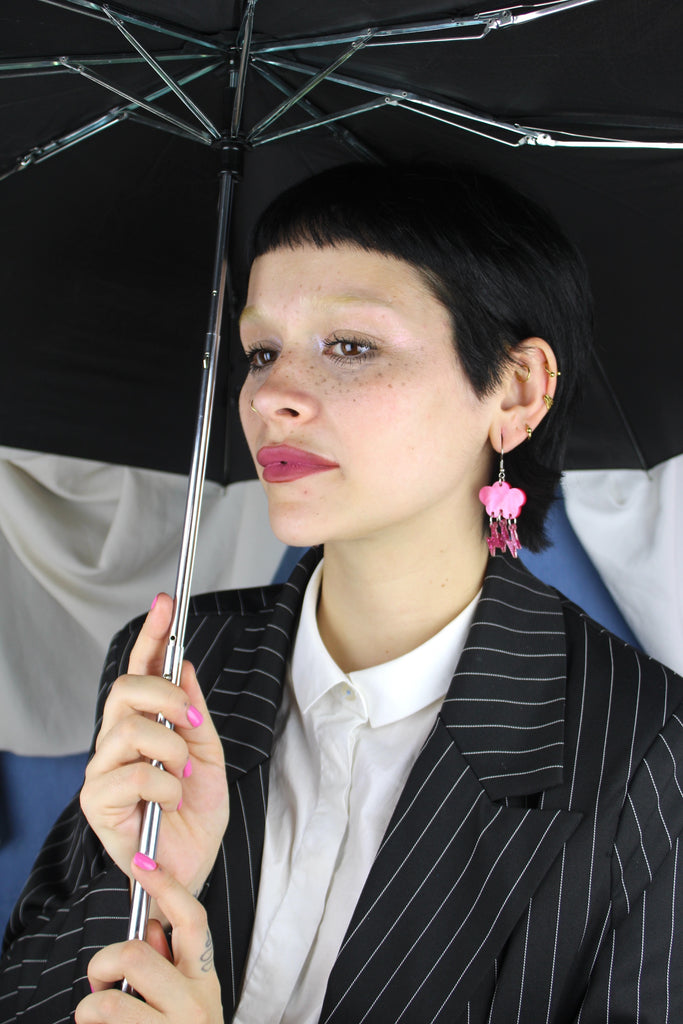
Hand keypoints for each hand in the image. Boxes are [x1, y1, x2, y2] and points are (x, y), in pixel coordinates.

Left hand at [75, 854, 223, 1022]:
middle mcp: (195, 1004)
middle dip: (103, 963)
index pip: (191, 919)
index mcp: (204, 981)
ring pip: (108, 1000)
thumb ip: (170, 962)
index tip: (143, 861)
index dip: (167, 885)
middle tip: (101, 983)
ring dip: (89, 1009)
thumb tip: (154, 925)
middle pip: (135, 953)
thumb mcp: (187, 1001)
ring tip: (99, 1020)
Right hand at [80, 593, 229, 900]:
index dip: (152, 635)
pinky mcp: (96, 801)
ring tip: (183, 777)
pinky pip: (133, 772)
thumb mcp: (208, 754)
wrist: (194, 866)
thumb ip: (193, 712)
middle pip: (125, 689)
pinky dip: (164, 785)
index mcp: (143, 725)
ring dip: (171, 750)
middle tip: (192, 725)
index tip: (167, 604)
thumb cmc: (197, 815)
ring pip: (131, 728)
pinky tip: (170, 802)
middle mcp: (115, 741)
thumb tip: (183, 665)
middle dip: (165, 697)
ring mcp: (102, 769)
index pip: (140, 670)